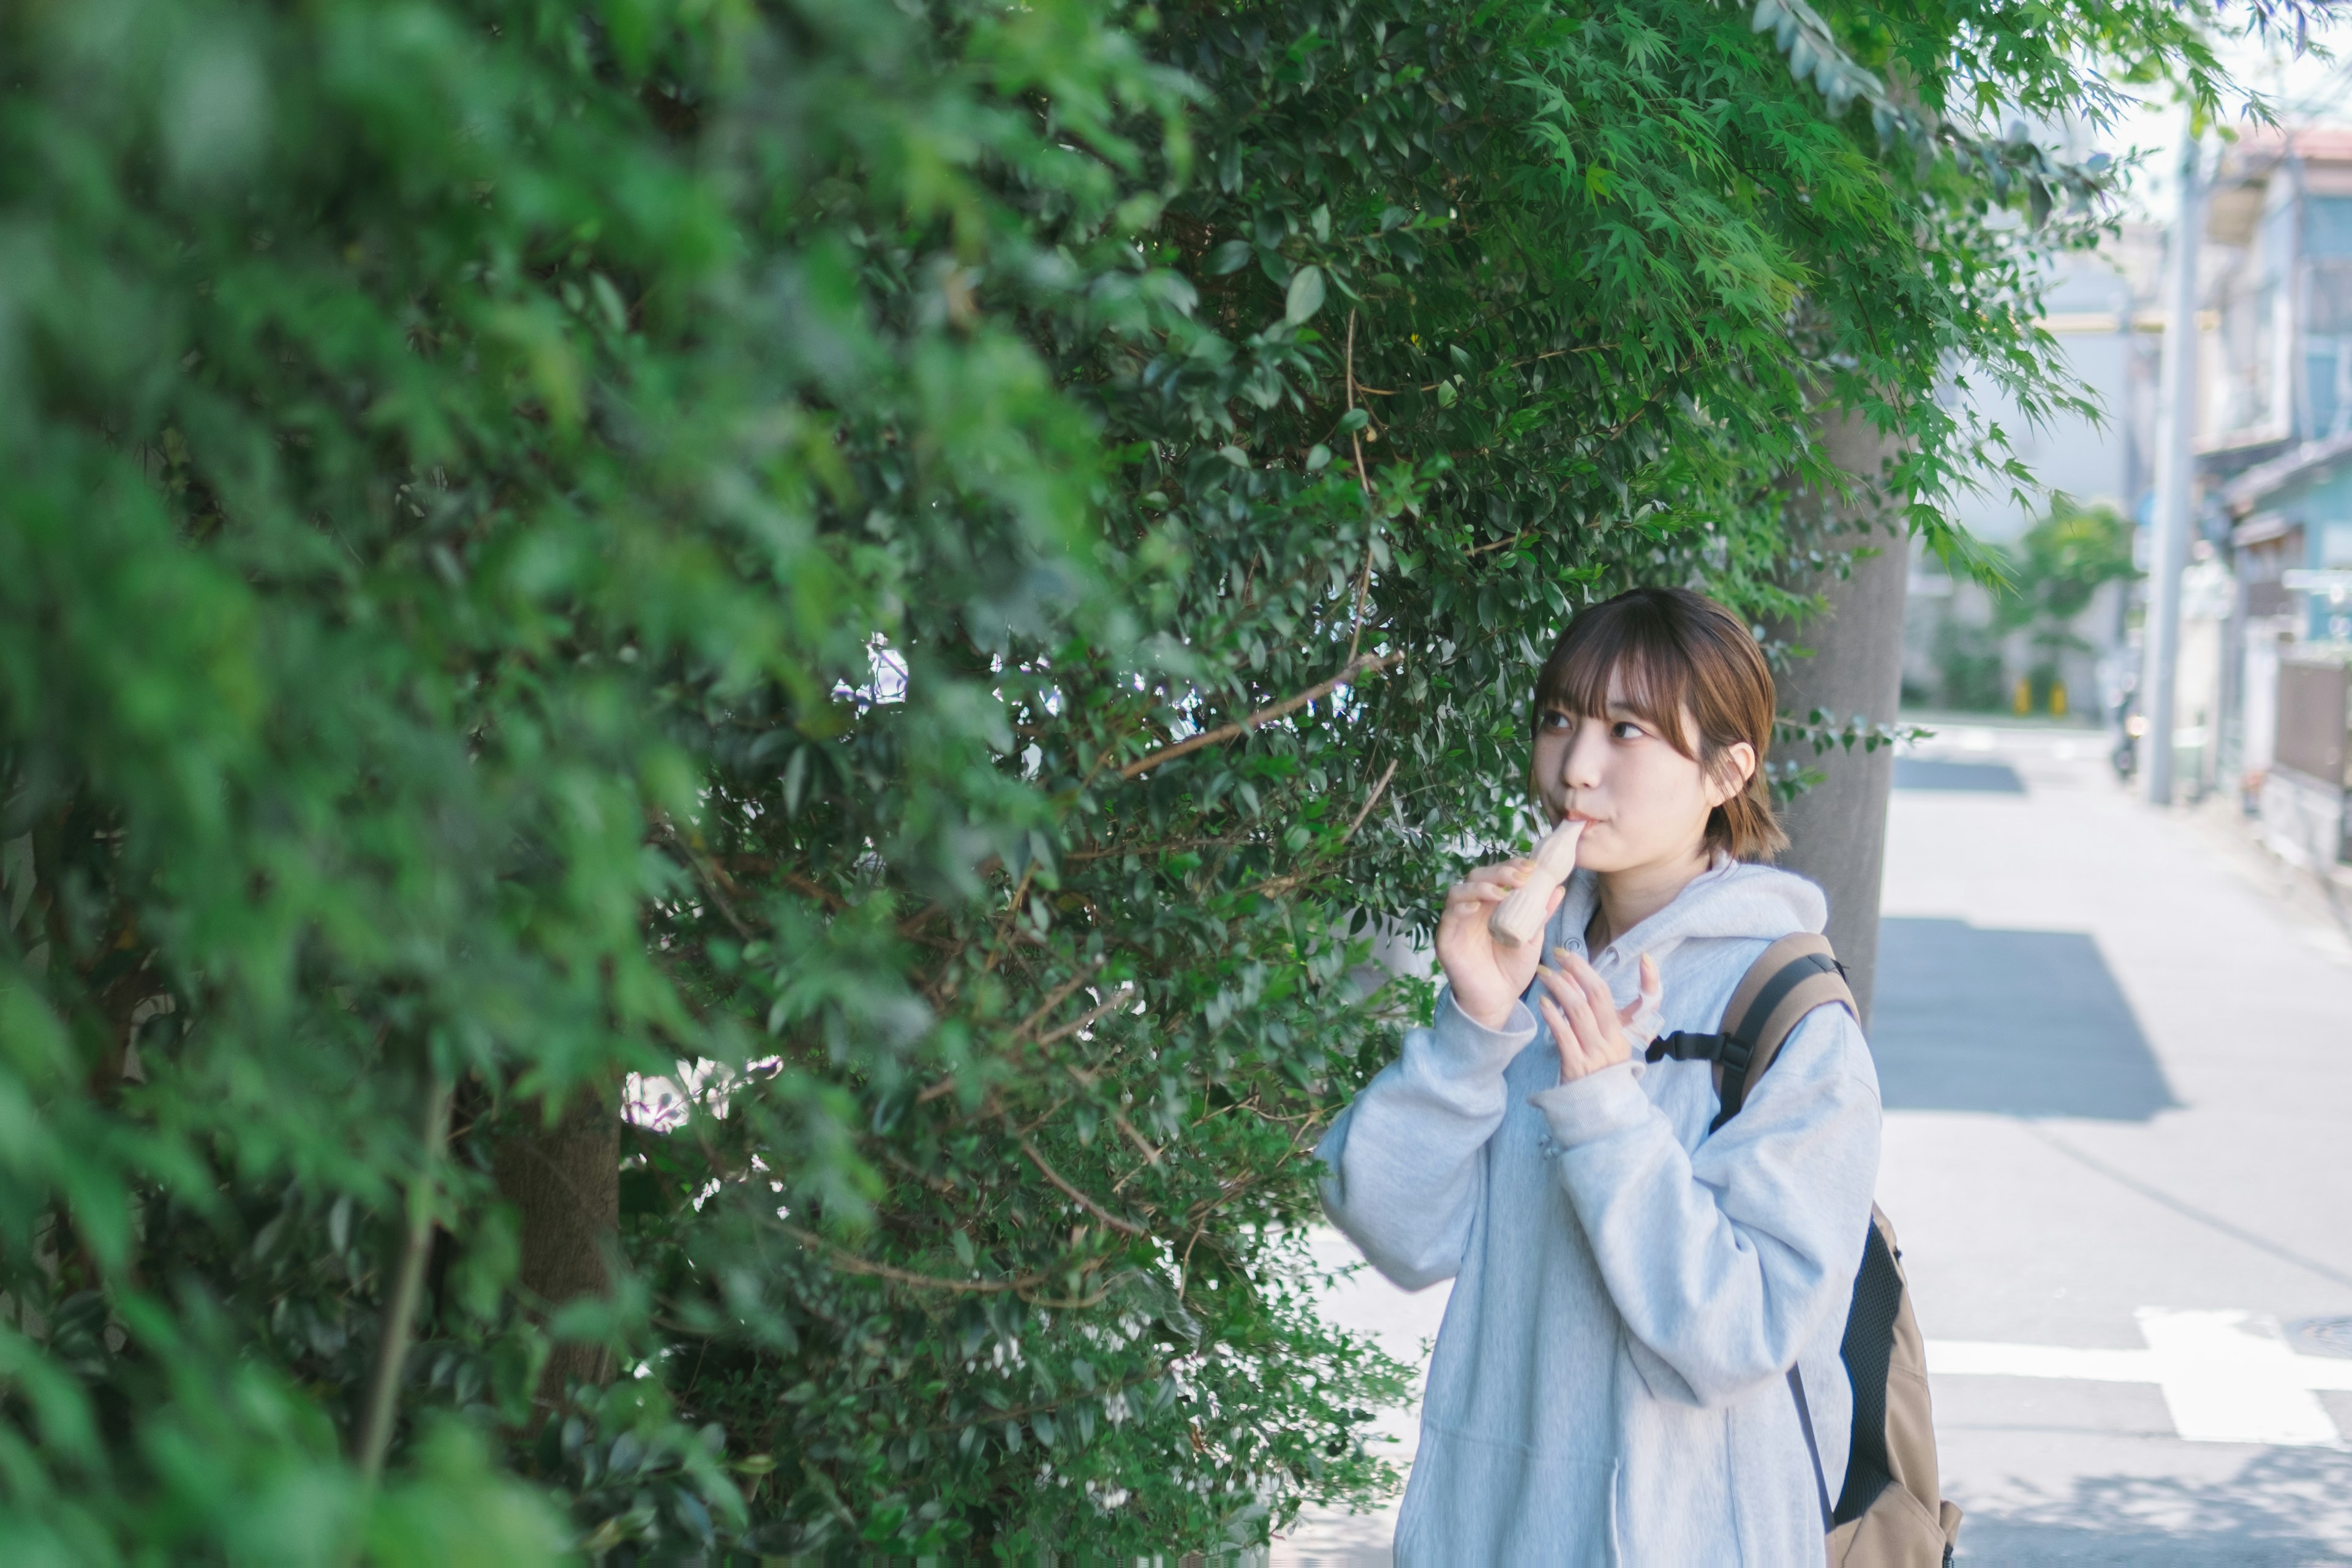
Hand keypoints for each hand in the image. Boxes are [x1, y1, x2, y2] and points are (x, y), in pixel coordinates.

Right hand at [1436, 860, 1566, 1030]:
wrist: (1499, 1000)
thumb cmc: (1512, 969)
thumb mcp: (1532, 938)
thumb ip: (1540, 913)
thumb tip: (1559, 888)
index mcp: (1490, 905)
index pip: (1496, 876)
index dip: (1511, 866)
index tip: (1532, 867)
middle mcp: (1472, 909)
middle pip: (1476, 877)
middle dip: (1498, 873)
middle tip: (1521, 878)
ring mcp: (1457, 922)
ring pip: (1458, 891)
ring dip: (1479, 887)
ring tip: (1501, 892)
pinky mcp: (1446, 939)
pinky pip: (1448, 917)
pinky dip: (1460, 907)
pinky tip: (1476, 907)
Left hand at [1535, 950, 1658, 1083]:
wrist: (1595, 1114)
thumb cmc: (1598, 1074)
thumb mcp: (1606, 1044)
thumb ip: (1594, 1012)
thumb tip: (1575, 977)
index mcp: (1625, 1036)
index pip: (1646, 1004)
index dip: (1651, 981)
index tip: (1646, 959)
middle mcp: (1614, 1043)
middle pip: (1600, 996)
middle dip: (1580, 969)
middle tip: (1561, 953)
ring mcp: (1596, 1055)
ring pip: (1579, 1011)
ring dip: (1560, 987)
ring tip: (1545, 974)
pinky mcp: (1577, 1067)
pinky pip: (1564, 1036)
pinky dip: (1552, 1016)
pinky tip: (1542, 1003)